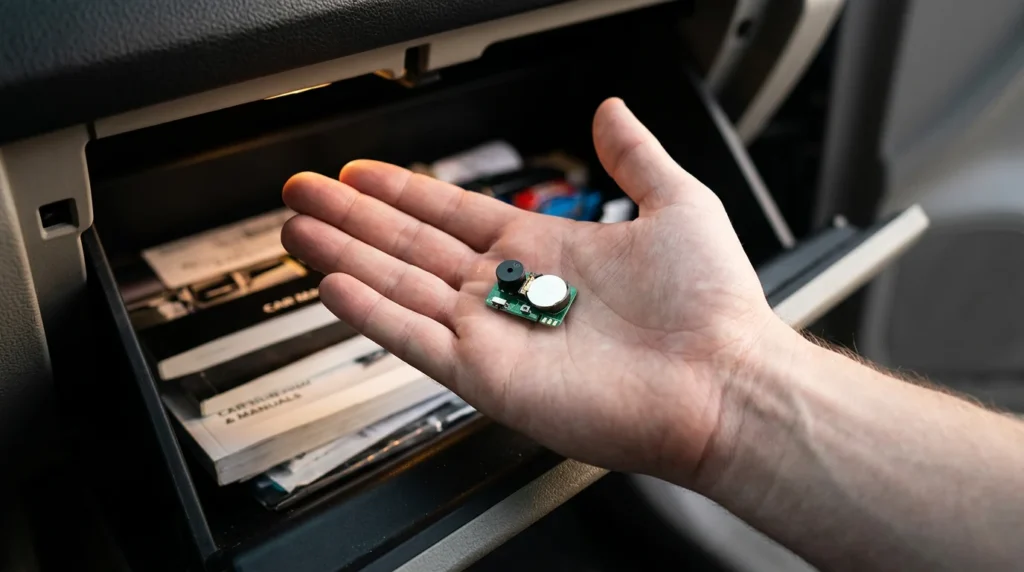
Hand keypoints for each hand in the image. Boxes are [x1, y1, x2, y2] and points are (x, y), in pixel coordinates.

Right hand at [281, 98, 782, 480]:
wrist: (724, 381)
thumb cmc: (711, 304)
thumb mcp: (676, 201)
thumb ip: (634, 154)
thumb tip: (612, 109)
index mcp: (543, 246)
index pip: (451, 211)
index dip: (400, 191)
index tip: (359, 173)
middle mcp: (509, 289)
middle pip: (409, 245)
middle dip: (351, 218)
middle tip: (301, 193)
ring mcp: (494, 332)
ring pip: (399, 287)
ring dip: (345, 258)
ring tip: (297, 232)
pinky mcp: (488, 375)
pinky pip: (415, 339)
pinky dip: (371, 313)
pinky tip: (332, 285)